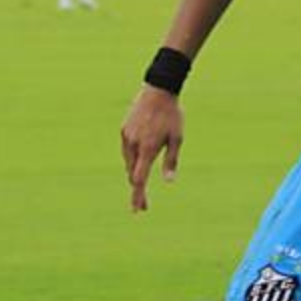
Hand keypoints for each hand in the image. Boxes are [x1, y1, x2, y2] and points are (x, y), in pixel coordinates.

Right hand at [120, 86, 184, 211]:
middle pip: (132, 174)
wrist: (158, 90)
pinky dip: (132, 158)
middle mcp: (134, 144)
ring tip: (142, 180)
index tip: (138, 209)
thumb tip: (169, 181)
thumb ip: (171, 161)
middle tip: (143, 205)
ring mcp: (126, 136)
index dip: (138, 196)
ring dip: (134, 172)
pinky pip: (126, 149)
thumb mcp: (177, 138)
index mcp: (148, 148)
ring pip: (128, 162)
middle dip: (137, 190)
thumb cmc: (172, 115)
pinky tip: (140, 158)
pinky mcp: (124, 129)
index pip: (139, 179)